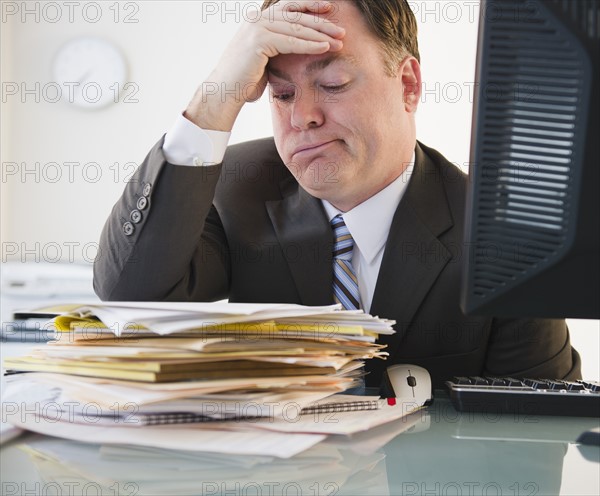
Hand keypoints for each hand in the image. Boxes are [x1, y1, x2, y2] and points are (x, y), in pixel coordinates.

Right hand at [185, 0, 344, 130]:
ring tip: (338, 41)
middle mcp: (257, 18)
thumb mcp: (265, 56)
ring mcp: (257, 27)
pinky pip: (291, 41)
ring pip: (296, 27)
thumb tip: (299, 43)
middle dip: (321, 21)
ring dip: (320, 34)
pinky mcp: (258, 40)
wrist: (225, 90)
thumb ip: (279, 44)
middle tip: (341, 30)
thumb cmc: (245, 79)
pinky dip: (310, 45)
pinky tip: (324, 48)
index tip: (329, 8)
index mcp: (259, 18)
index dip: (310, 5)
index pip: (289, 6)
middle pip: (296, 15)